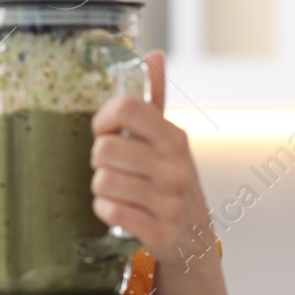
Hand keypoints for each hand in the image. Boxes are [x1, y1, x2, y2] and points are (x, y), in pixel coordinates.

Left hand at [89, 50, 213, 266]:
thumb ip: (155, 99)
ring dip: (102, 188)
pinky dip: (106, 211)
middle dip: (100, 161)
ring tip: (121, 191)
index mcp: (174, 137)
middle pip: (103, 150)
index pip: (126, 108)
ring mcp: (169, 200)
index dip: (103, 119)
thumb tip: (154, 55)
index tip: (106, 131)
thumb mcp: (168, 140)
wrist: (195, 240)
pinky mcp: (160, 231)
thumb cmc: (172, 181)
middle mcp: (175, 166)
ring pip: (102, 182)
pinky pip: (109, 211)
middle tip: (115, 168)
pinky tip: (122, 211)